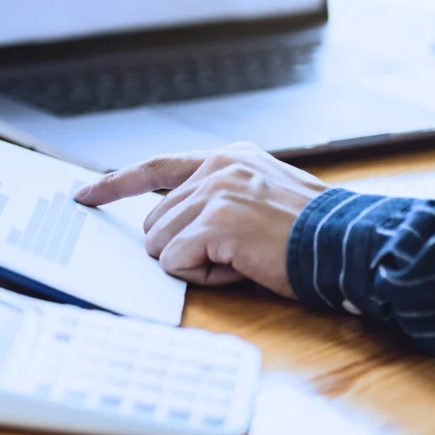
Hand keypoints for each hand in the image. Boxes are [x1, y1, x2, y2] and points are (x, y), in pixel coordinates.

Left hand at [74, 142, 326, 297]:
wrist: (350, 245)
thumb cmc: (310, 234)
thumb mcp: (258, 198)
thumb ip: (213, 199)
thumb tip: (164, 227)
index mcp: (226, 156)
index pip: (154, 167)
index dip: (114, 183)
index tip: (84, 194)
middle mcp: (217, 165)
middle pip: (155, 221)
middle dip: (182, 248)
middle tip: (233, 254)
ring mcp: (216, 191)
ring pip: (162, 243)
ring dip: (195, 263)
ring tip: (243, 259)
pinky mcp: (217, 221)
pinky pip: (178, 262)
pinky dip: (204, 277)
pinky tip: (241, 269)